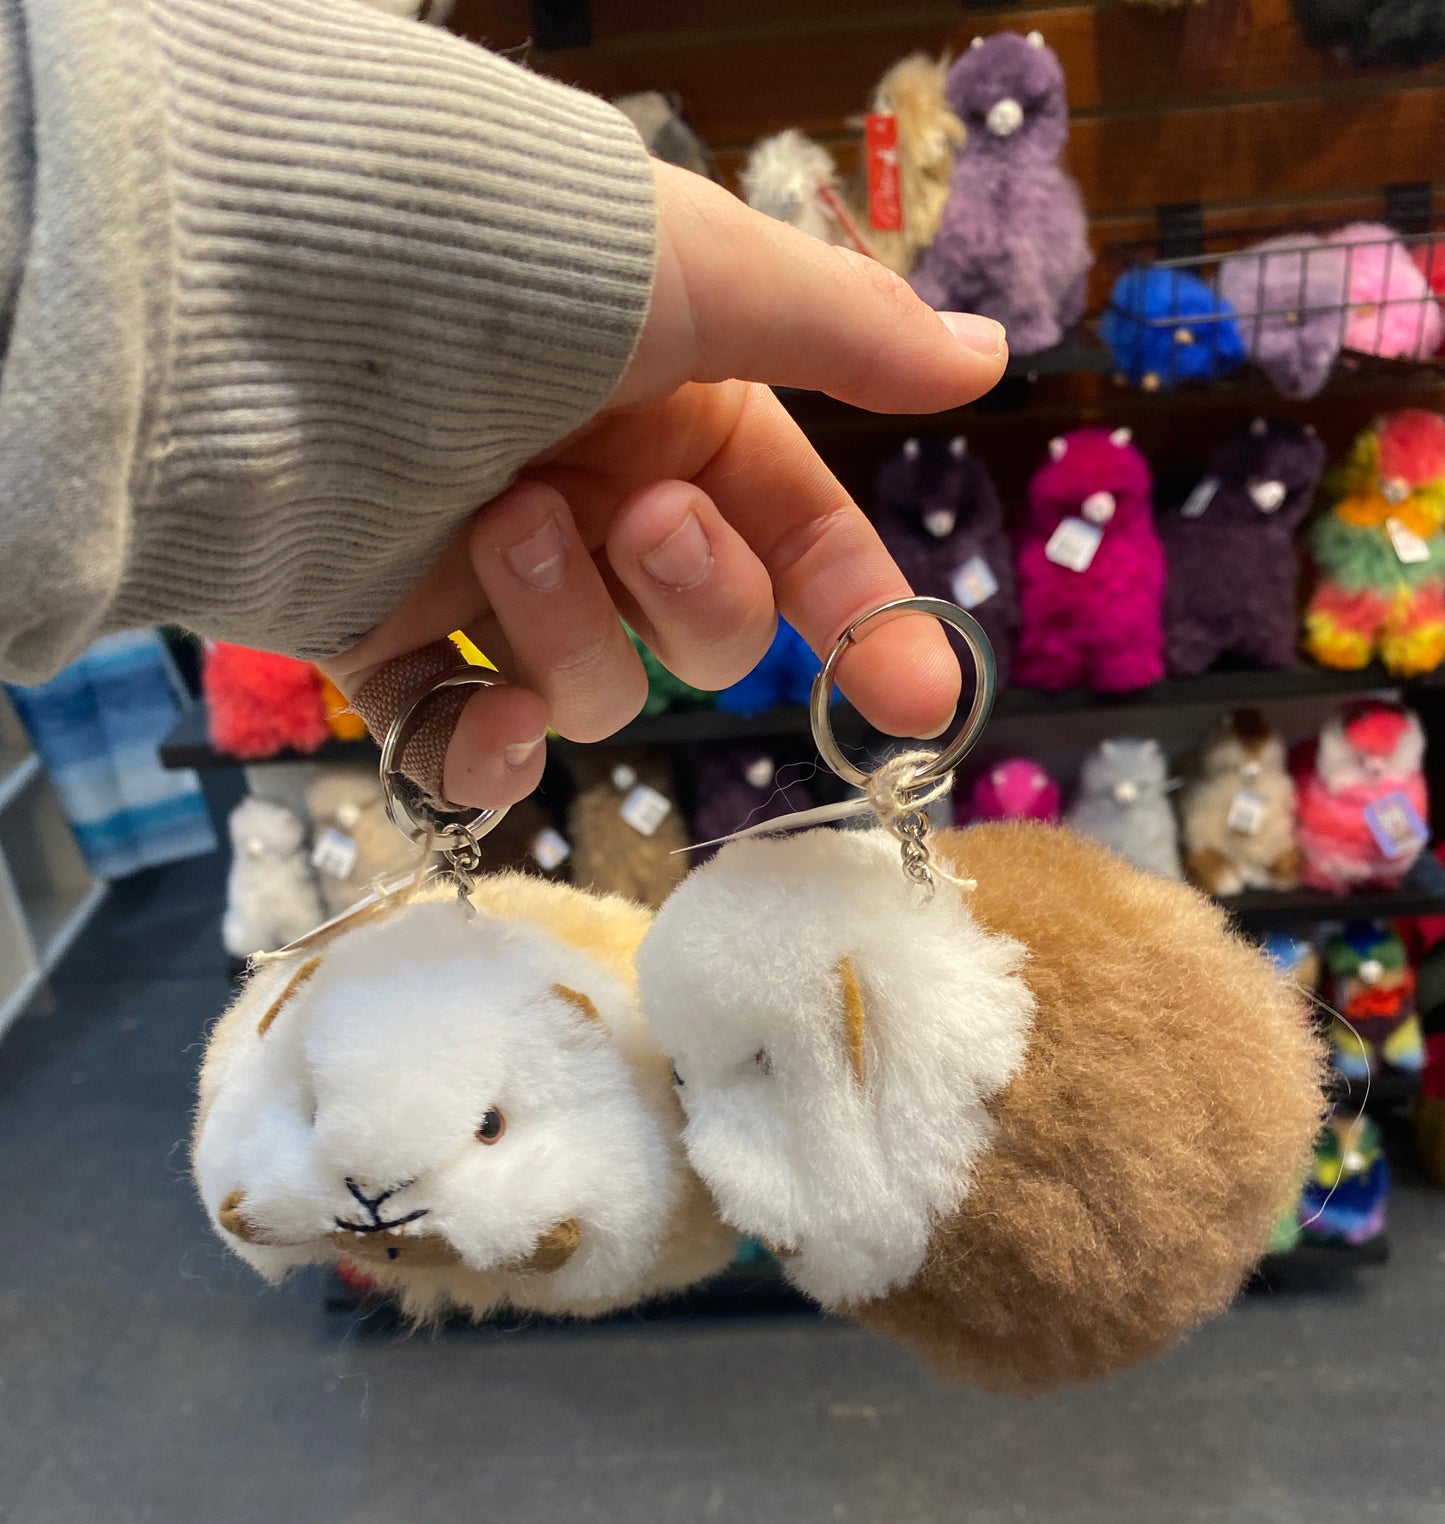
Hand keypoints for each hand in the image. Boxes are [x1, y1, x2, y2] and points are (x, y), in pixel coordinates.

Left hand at [329, 160, 1006, 807]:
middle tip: (633, 516)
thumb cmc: (504, 260)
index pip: (798, 536)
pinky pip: (456, 749)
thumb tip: (983, 355)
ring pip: (587, 687)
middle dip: (689, 593)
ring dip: (564, 626)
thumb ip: (843, 331)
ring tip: (497, 522)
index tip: (911, 699)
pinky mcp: (381, 634)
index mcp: (676, 414)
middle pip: (701, 632)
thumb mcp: (702, 274)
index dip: (860, 617)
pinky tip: (480, 720)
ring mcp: (485, 574)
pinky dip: (477, 757)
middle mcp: (591, 495)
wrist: (276, 297)